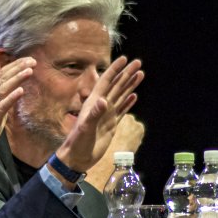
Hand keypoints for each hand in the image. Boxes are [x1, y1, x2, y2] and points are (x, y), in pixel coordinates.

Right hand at [0, 57, 34, 173]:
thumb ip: (4, 102)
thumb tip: (15, 94)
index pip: (3, 75)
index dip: (15, 66)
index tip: (28, 61)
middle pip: (4, 77)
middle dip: (18, 67)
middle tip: (32, 60)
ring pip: (4, 88)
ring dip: (17, 78)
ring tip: (29, 71)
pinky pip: (3, 106)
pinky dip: (12, 97)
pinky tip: (21, 91)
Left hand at [52, 56, 143, 181]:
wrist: (77, 158)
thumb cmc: (78, 143)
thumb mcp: (85, 128)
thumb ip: (94, 114)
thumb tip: (104, 101)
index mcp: (94, 102)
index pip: (106, 81)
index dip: (115, 70)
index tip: (124, 59)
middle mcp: (101, 106)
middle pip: (116, 85)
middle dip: (127, 73)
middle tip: (139, 62)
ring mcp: (107, 115)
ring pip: (121, 95)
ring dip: (130, 85)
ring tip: (140, 74)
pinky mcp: (111, 125)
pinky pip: (122, 110)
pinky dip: (128, 102)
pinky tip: (134, 96)